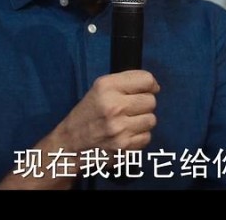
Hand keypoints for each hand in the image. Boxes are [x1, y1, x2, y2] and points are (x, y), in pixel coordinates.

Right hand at [0, 70, 158, 188]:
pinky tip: (125, 135)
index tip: (147, 89)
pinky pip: (146, 137)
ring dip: (142, 122)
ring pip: (151, 120)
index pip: (146, 79)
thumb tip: (154, 86)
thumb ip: (126, 83)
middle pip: (151, 101)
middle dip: (144, 104)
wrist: (71, 144)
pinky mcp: (123, 147)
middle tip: (130, 109)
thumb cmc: (88, 114)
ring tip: (127, 123)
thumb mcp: (100, 89)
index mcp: (106, 87)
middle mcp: (113, 106)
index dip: (150, 84)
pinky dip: (139, 137)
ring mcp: (119, 128)